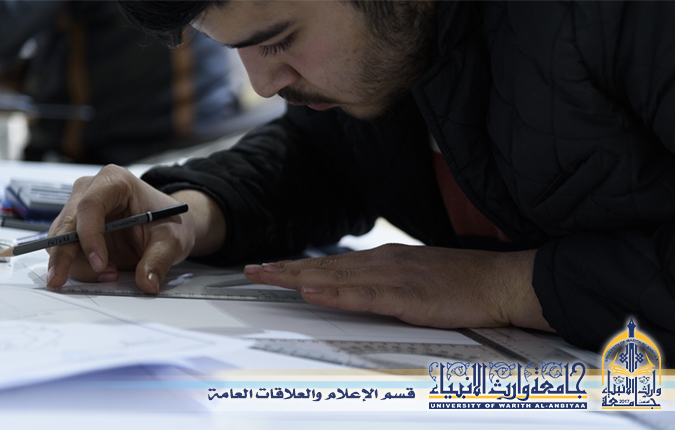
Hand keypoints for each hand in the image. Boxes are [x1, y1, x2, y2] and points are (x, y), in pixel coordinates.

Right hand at [46, 164, 225, 292]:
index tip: (99, 263)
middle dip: (63, 255)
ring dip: (77, 263)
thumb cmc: (166, 220)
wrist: (166, 223)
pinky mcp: (76, 228)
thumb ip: (158, 260)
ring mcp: (79, 208)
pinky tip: (103, 272)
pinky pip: (65, 249)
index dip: (89, 236)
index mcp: (114, 181)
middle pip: (67, 223)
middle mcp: (90, 190)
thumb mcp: (170, 239)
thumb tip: (147, 283)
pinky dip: (79, 266)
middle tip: (60, 279)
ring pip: (60, 239)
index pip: (90, 206)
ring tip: (110, 275)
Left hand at [244, 244, 552, 330]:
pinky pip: (364, 295)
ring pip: (335, 276)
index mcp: (383, 260)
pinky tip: (313, 291)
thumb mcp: (415, 279)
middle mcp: (381, 263)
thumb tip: (358, 287)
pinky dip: (335, 293)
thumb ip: (385, 282)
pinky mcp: (407, 295)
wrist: (497, 281)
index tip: (269, 268)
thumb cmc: (460, 282)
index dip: (298, 266)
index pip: (331, 263)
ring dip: (298, 276)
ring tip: (267, 276)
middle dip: (285, 269)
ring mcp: (393, 277)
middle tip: (252, 270)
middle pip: (324, 266)